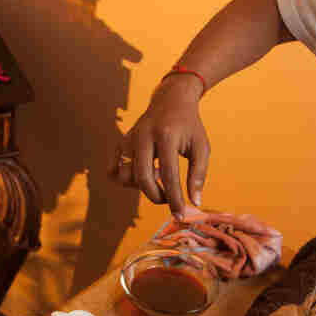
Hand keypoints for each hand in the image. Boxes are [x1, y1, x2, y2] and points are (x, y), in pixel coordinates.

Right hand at [111, 73, 209, 215]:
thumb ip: (198, 175)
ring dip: (142, 186)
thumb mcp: (201, 147)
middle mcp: (144, 136)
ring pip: (126, 176)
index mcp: (167, 135)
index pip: (169, 174)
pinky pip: (114, 170)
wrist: (171, 100)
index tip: (180, 215)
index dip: (174, 198)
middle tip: (169, 199)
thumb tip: (194, 203)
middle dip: (156, 196)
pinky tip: (145, 172)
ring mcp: (129, 138)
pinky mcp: (121, 142)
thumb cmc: (190, 126)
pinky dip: (127, 180)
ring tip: (158, 175)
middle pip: (142, 177)